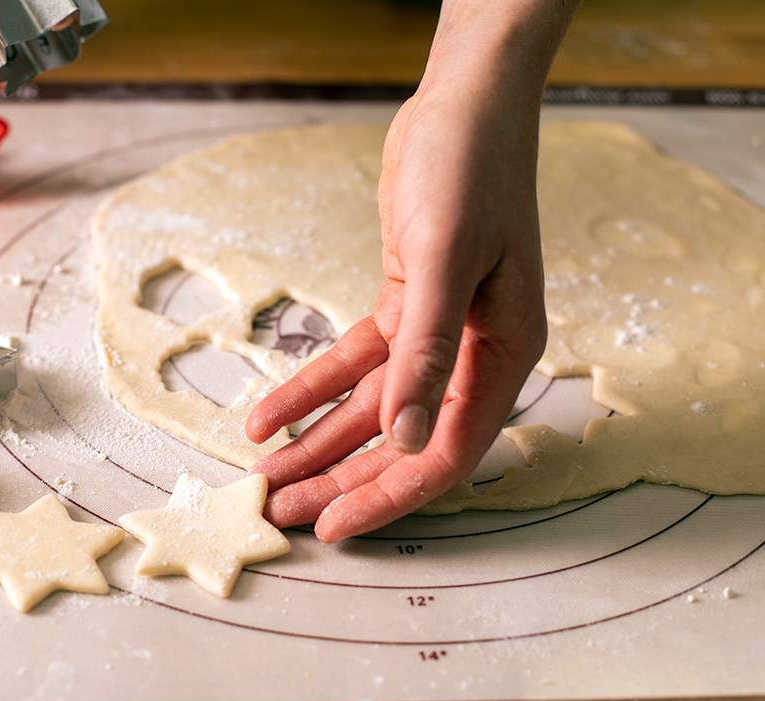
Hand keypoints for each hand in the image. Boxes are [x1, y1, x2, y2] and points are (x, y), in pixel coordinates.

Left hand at [246, 0, 576, 541]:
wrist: (460, 106)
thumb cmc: (469, 170)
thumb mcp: (447, 259)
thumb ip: (429, 353)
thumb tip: (406, 440)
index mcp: (503, 354)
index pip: (444, 451)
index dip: (387, 495)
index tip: (331, 527)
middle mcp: (473, 353)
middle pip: (398, 440)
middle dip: (338, 479)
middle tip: (280, 511)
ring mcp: (438, 333)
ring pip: (370, 408)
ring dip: (317, 442)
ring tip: (265, 476)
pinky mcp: (405, 307)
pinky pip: (352, 363)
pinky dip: (309, 388)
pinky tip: (266, 415)